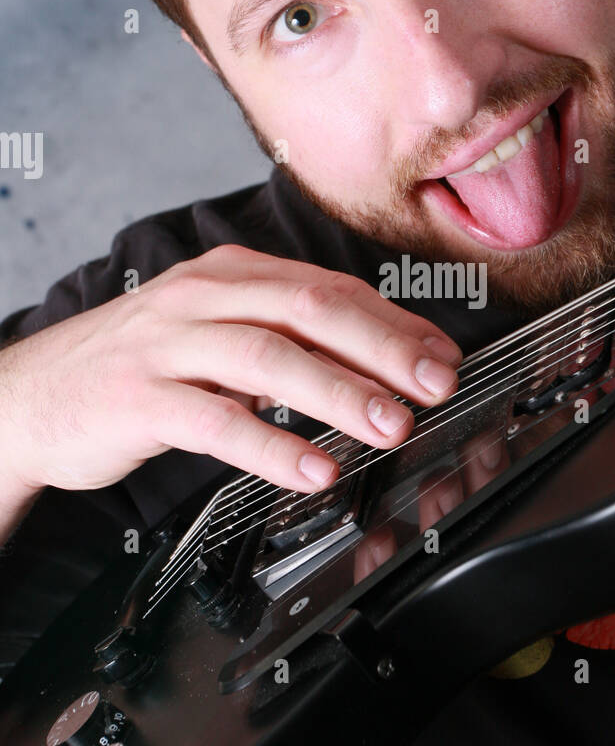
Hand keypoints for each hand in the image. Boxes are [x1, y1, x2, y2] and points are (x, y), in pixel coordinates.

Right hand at [0, 245, 461, 495]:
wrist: (32, 394)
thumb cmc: (139, 366)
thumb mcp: (215, 335)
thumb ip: (286, 341)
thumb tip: (376, 362)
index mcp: (231, 274)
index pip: (329, 288)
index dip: (393, 323)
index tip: (442, 357)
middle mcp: (203, 297)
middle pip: (309, 309)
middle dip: (383, 348)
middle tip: (435, 386)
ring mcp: (168, 345)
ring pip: (268, 358)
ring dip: (339, 393)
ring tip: (391, 426)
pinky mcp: (139, 398)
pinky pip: (216, 420)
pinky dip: (272, 446)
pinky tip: (313, 470)